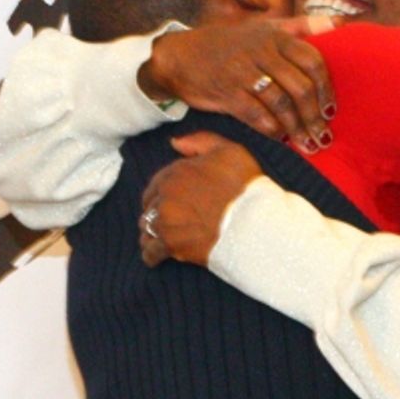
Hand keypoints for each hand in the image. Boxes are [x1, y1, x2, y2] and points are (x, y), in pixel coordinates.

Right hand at [138, 19, 335, 150]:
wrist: (181, 55)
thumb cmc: (230, 44)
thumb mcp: (263, 27)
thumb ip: (300, 26)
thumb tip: (339, 23)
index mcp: (275, 36)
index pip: (313, 60)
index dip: (327, 88)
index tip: (331, 109)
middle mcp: (261, 52)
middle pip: (301, 87)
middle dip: (314, 116)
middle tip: (322, 134)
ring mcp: (243, 72)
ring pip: (282, 105)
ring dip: (297, 128)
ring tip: (307, 143)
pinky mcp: (227, 93)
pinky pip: (257, 116)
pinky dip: (272, 130)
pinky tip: (280, 138)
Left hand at [138, 132, 261, 266]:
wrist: (253, 222)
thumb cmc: (244, 187)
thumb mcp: (228, 151)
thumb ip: (200, 141)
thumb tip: (175, 143)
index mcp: (175, 173)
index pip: (157, 183)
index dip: (163, 191)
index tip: (170, 199)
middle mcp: (164, 196)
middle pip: (149, 205)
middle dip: (156, 211)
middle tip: (168, 219)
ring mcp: (165, 222)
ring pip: (146, 228)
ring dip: (152, 232)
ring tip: (160, 238)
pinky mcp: (170, 246)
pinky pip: (151, 252)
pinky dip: (152, 255)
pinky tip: (155, 257)